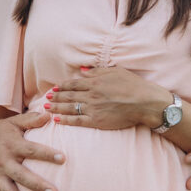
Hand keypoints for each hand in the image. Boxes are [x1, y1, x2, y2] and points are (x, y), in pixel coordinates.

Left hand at [49, 66, 169, 128]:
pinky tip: (57, 120)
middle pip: (68, 95)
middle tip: (46, 98)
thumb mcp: (115, 71)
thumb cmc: (134, 85)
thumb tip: (82, 70)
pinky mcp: (97, 121)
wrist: (145, 103)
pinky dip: (65, 120)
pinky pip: (77, 121)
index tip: (54, 88)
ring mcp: (92, 108)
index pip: (73, 84)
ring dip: (56, 108)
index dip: (61, 86)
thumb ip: (97, 71)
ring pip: (69, 108)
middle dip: (55, 97)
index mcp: (95, 82)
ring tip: (46, 108)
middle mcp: (91, 95)